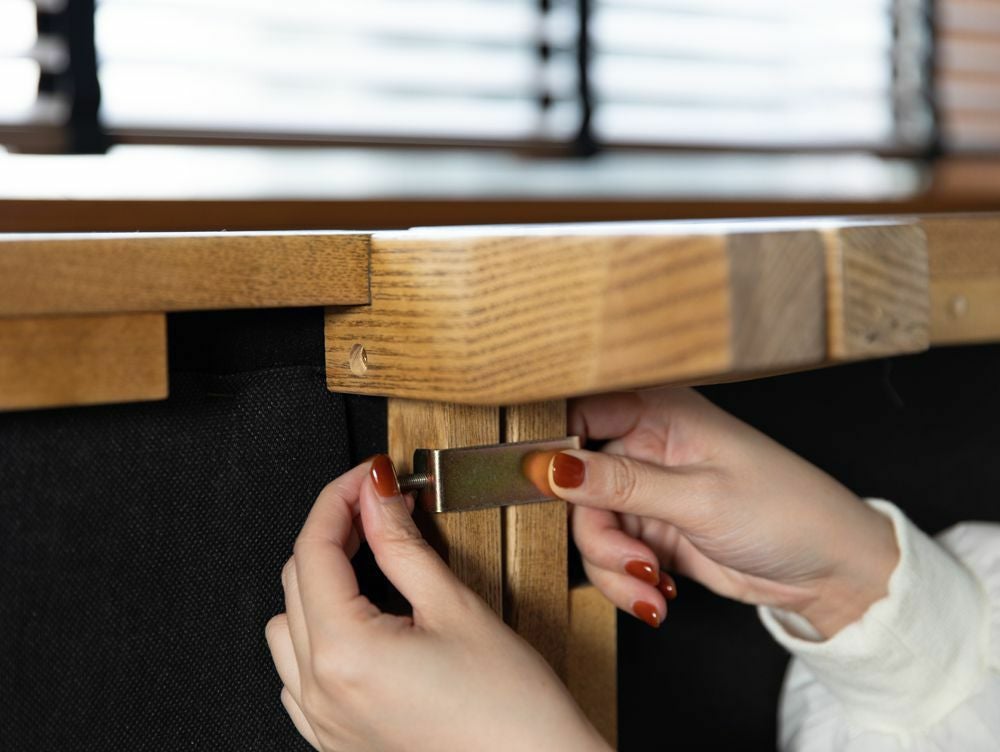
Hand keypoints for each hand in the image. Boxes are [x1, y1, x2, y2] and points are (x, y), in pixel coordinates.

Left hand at [265, 456, 607, 751]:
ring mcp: (324, 723)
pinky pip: (296, 677)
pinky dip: (317, 636)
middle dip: (334, 531)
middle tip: (379, 504)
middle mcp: (321, 692)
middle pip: (296, 580)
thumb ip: (402, 545)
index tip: (370, 475)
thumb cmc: (510, 712)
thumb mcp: (456, 608)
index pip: (314, 548)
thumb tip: (379, 497)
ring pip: (286, 627)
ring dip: (318, 584)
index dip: (341, 497)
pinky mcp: (336, 741)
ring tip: (366, 564)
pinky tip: (359, 623)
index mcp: (345, 654)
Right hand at [553, 389, 898, 637]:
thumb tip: (554, 466)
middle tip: (634, 562)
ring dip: (615, 567)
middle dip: (600, 534)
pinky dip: (627, 581)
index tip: (543, 487)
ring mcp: (648, 491)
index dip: (553, 448)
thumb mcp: (700, 498)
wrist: (827, 571)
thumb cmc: (786, 511)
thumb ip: (621, 483)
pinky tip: (660, 594)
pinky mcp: (651, 530)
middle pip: (576, 485)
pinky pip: (611, 556)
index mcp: (659, 411)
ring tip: (654, 588)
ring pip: (590, 527)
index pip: (579, 413)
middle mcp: (646, 446)